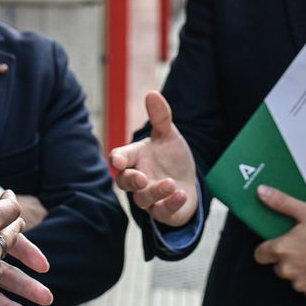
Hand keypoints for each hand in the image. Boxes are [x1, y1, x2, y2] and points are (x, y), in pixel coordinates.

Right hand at [109, 91, 198, 226]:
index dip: (118, 158)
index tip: (118, 159)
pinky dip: (170, 204)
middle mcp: (139, 178)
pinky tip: (180, 195)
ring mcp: (150, 197)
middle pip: (124, 183)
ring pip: (143, 199)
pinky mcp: (163, 211)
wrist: (187, 180)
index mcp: (136, 158)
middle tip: (141, 178)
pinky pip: (163, 212)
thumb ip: (161, 117)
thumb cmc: (170, 157)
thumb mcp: (168, 135)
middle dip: (131, 180)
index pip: (121, 158)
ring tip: (169, 184)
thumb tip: (152, 93)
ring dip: (155, 192)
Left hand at [252, 185, 305, 303]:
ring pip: (294, 279)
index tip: (278, 245)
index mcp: (282, 250)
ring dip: (302, 271)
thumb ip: (281, 203)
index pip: (260, 255)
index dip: (267, 249)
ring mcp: (301, 285)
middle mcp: (287, 270)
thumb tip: (261, 192)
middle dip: (288, 259)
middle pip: (279, 267)